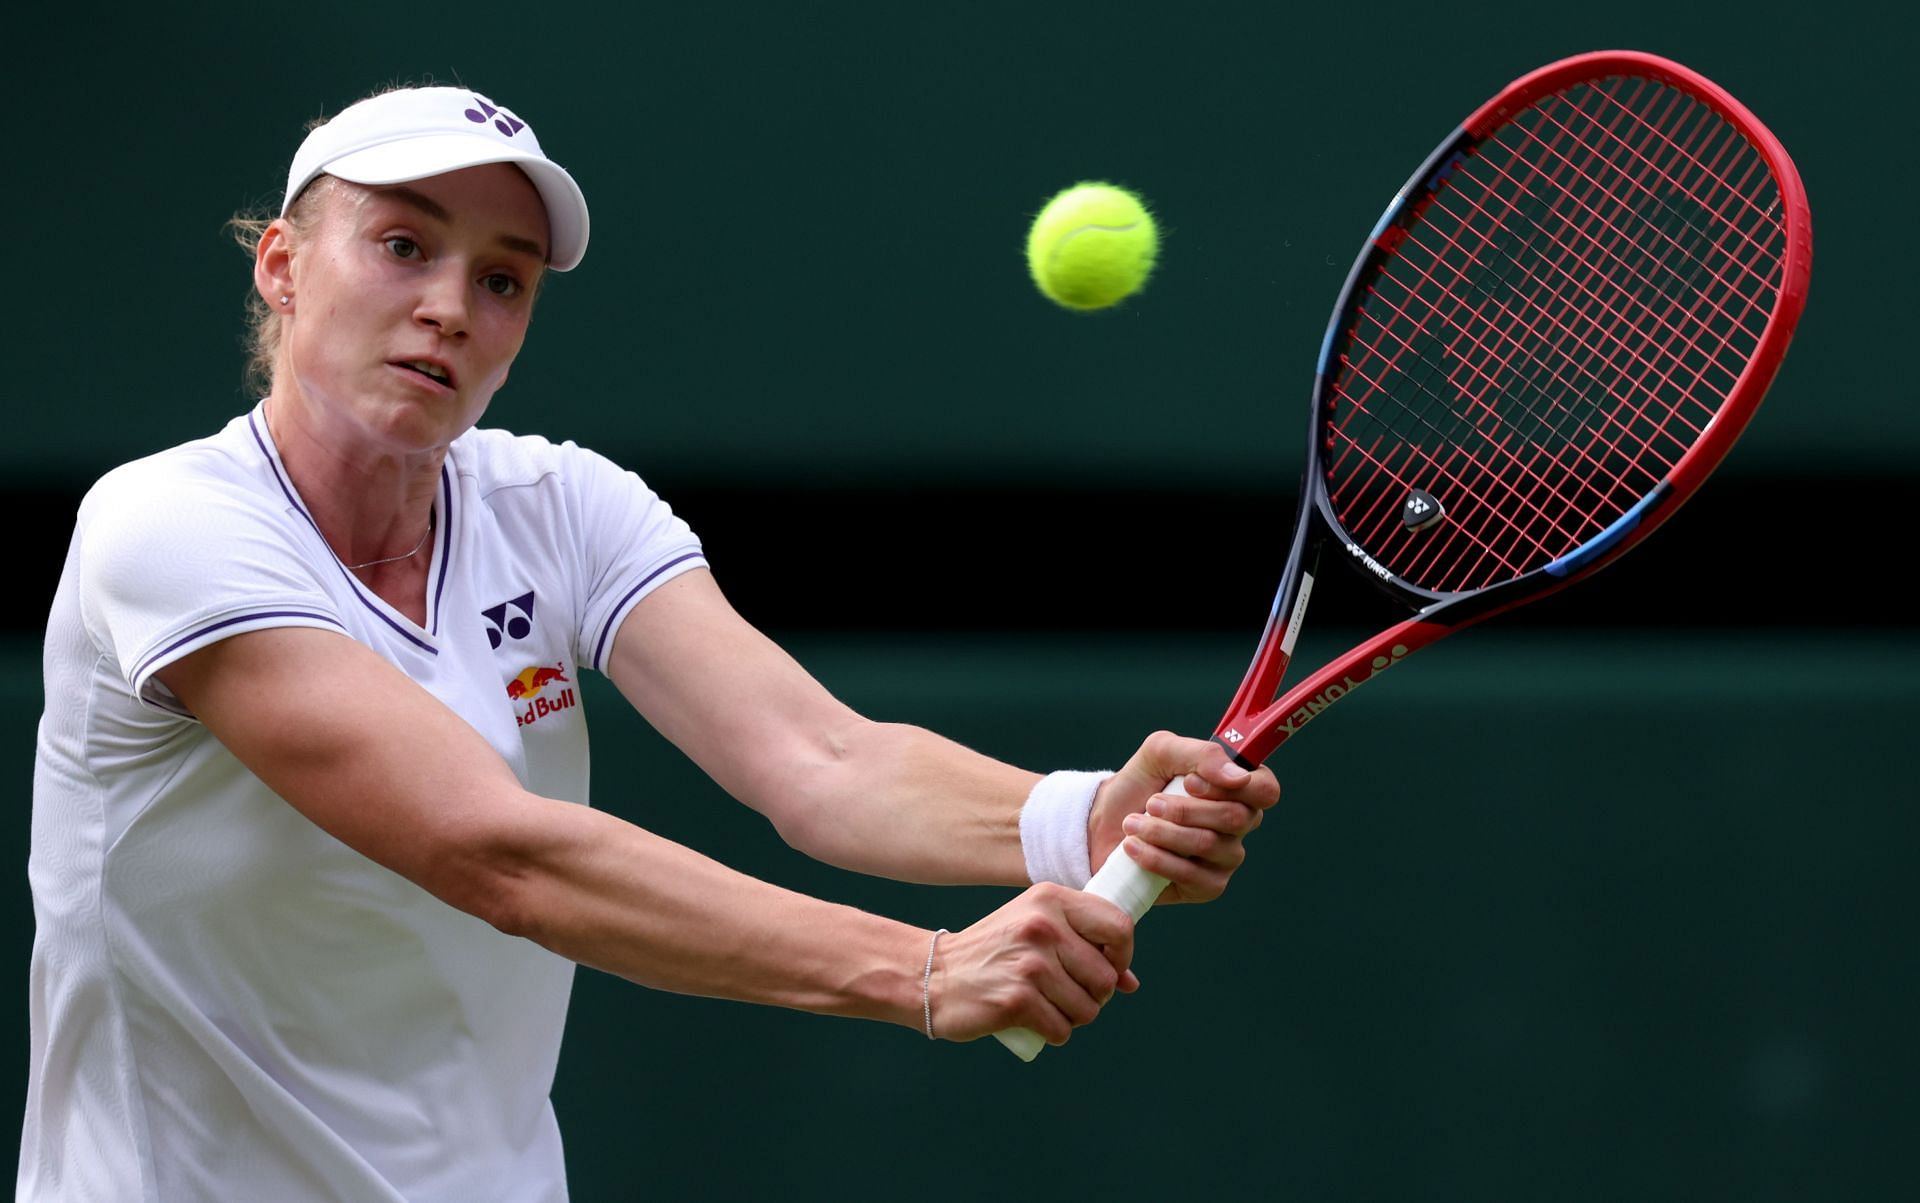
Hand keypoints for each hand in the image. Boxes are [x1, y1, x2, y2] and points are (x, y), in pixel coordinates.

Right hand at [927, 884, 1136, 1045]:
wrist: (934, 976)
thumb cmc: (992, 953)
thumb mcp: (1035, 929)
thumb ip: (1084, 944)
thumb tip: (1130, 982)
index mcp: (1050, 899)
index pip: (1119, 926)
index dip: (1122, 955)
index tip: (1108, 968)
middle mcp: (1043, 926)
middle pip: (1106, 977)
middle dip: (1094, 996)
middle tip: (1065, 993)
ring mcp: (1030, 964)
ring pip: (1088, 1008)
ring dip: (1072, 1017)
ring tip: (1046, 1004)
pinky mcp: (1018, 1000)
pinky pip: (1063, 1030)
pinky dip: (1053, 1033)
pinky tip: (1032, 1019)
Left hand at [1088, 730, 1279, 904]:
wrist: (1103, 822)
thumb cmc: (1139, 785)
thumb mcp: (1161, 752)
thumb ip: (1201, 754)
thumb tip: (1237, 777)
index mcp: (1237, 789)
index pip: (1266, 790)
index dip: (1235, 787)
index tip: (1191, 782)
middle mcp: (1239, 825)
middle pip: (1235, 817)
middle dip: (1184, 809)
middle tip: (1151, 803)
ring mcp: (1226, 858)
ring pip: (1208, 844)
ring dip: (1163, 832)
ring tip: (1133, 824)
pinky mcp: (1206, 887)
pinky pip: (1193, 875)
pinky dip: (1157, 859)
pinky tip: (1134, 848)